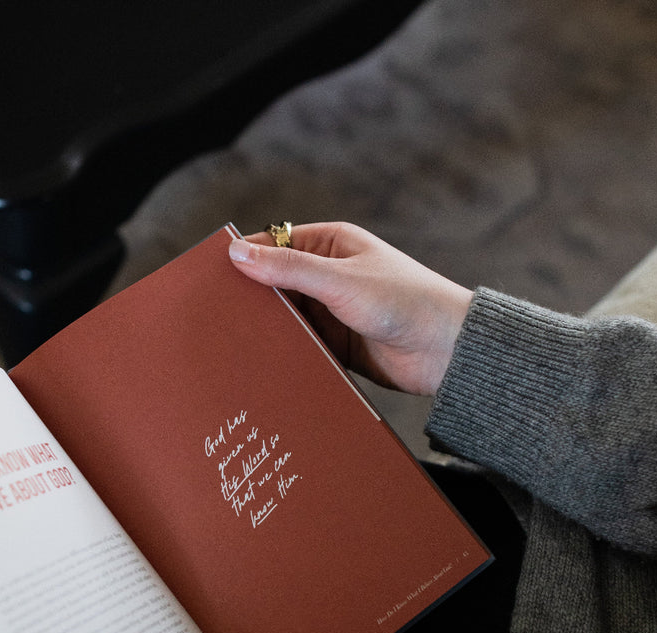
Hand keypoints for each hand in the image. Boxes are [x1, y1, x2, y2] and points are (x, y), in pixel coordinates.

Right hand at [228, 222, 472, 396]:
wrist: (447, 351)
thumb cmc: (404, 301)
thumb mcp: (339, 281)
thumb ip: (288, 269)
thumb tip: (237, 254)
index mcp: (331, 245)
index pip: (273, 246)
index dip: (243, 259)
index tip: (209, 278)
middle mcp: (328, 276)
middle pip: (275, 285)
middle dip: (250, 299)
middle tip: (213, 316)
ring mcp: (332, 312)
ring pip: (285, 319)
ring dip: (266, 330)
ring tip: (230, 343)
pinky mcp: (336, 346)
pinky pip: (300, 346)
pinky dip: (284, 353)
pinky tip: (261, 362)